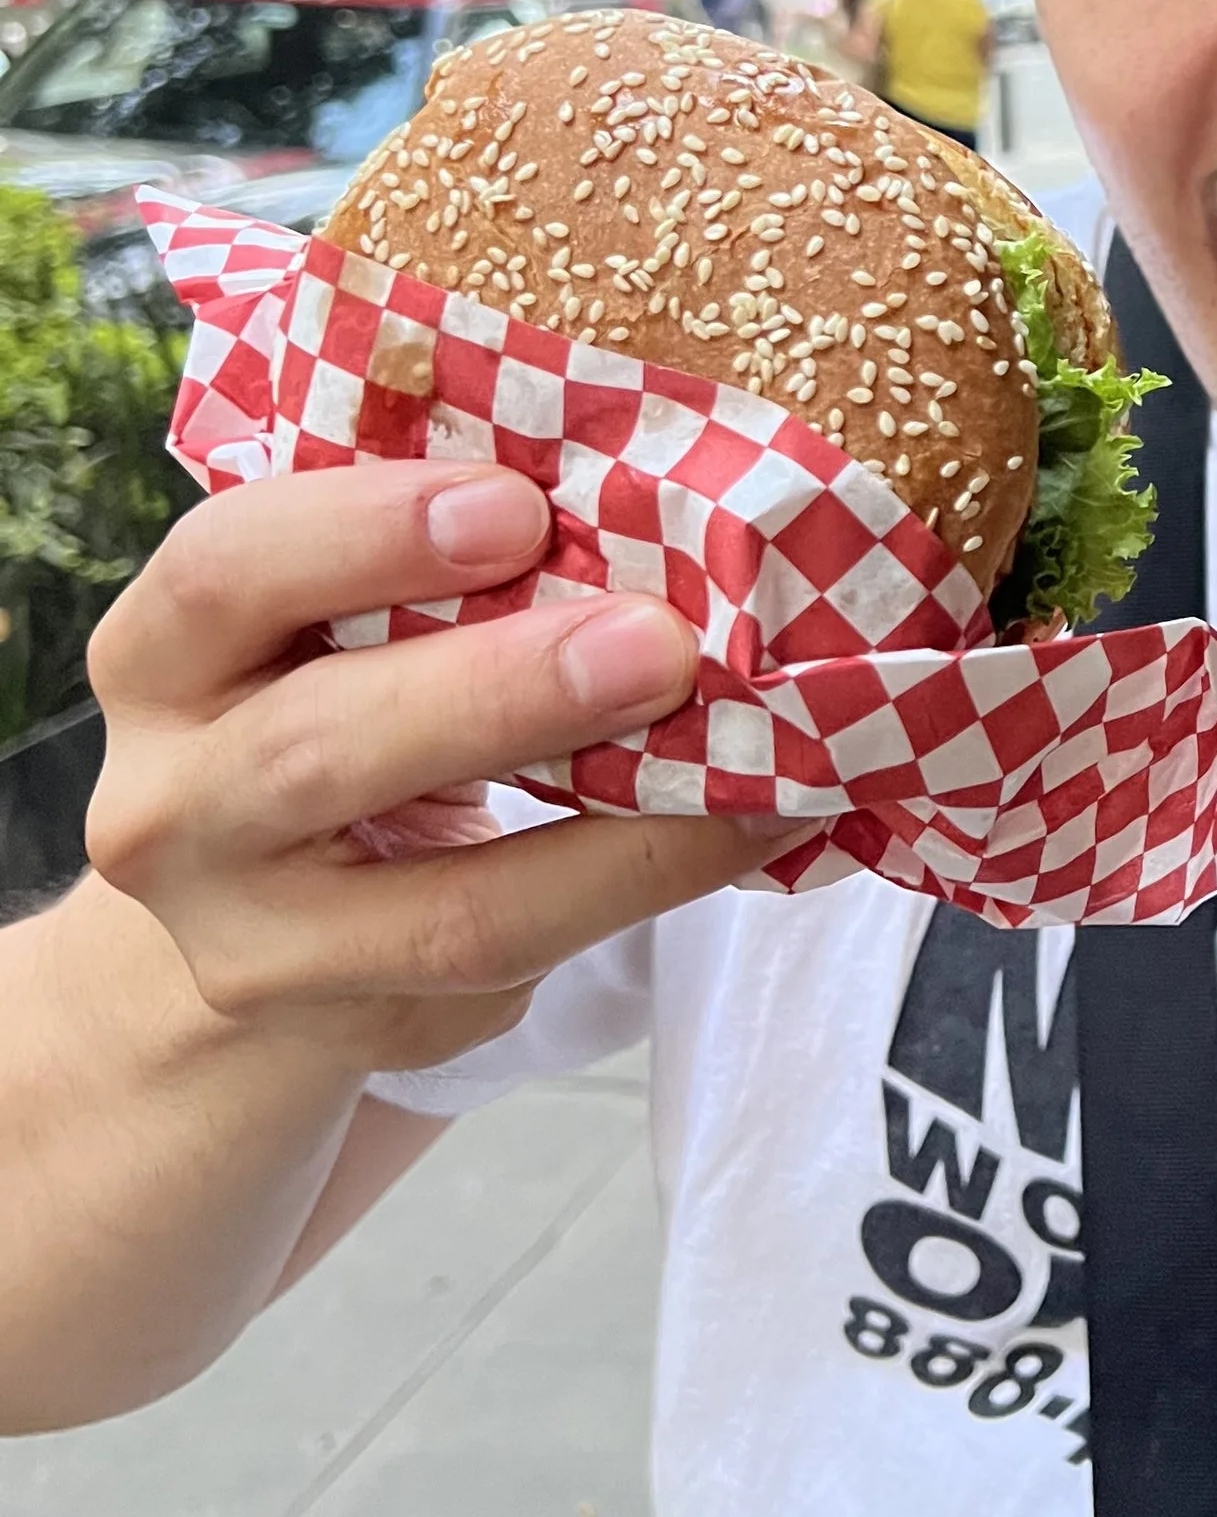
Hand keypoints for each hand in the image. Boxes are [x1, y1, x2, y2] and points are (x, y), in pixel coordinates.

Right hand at [86, 465, 770, 1076]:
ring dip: (613, 836)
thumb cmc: (340, 696)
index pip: (223, 571)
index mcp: (164, 657)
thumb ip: (429, 561)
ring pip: (440, 911)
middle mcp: (173, 808)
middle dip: (504, 691)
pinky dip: (646, 891)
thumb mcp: (334, 620)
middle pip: (318, 749)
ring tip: (749, 769)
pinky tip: (752, 829)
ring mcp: (257, 942)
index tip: (518, 502)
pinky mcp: (369, 1026)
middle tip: (659, 642)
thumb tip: (648, 489)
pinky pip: (523, 967)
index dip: (364, 530)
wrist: (269, 903)